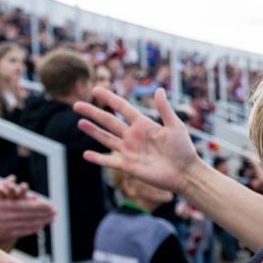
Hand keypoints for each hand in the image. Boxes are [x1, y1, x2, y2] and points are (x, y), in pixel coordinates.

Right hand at [0, 177, 55, 248]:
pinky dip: (32, 229)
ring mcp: (5, 228)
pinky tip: (39, 227)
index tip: (49, 205)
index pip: (25, 206)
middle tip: (55, 211)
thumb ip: (0, 186)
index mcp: (1, 206)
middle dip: (44, 213)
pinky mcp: (4, 236)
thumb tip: (12, 178)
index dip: (39, 206)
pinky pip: (21, 232)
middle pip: (29, 215)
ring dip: (41, 220)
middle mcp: (5, 217)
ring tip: (51, 218)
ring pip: (27, 224)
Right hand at [73, 87, 200, 195]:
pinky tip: (86, 154)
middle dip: (93, 113)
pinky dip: (98, 158)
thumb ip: (164, 109)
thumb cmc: (183, 149)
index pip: (122, 108)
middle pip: (108, 121)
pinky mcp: (128, 166)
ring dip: (92, 131)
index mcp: (143, 124)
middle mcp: (133, 136)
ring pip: (106, 139)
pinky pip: (109, 161)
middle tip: (77, 105)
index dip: (109, 98)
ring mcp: (129, 151)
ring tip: (79, 122)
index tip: (96, 89)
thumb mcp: (175, 126)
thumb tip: (159, 89)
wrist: (185, 173)